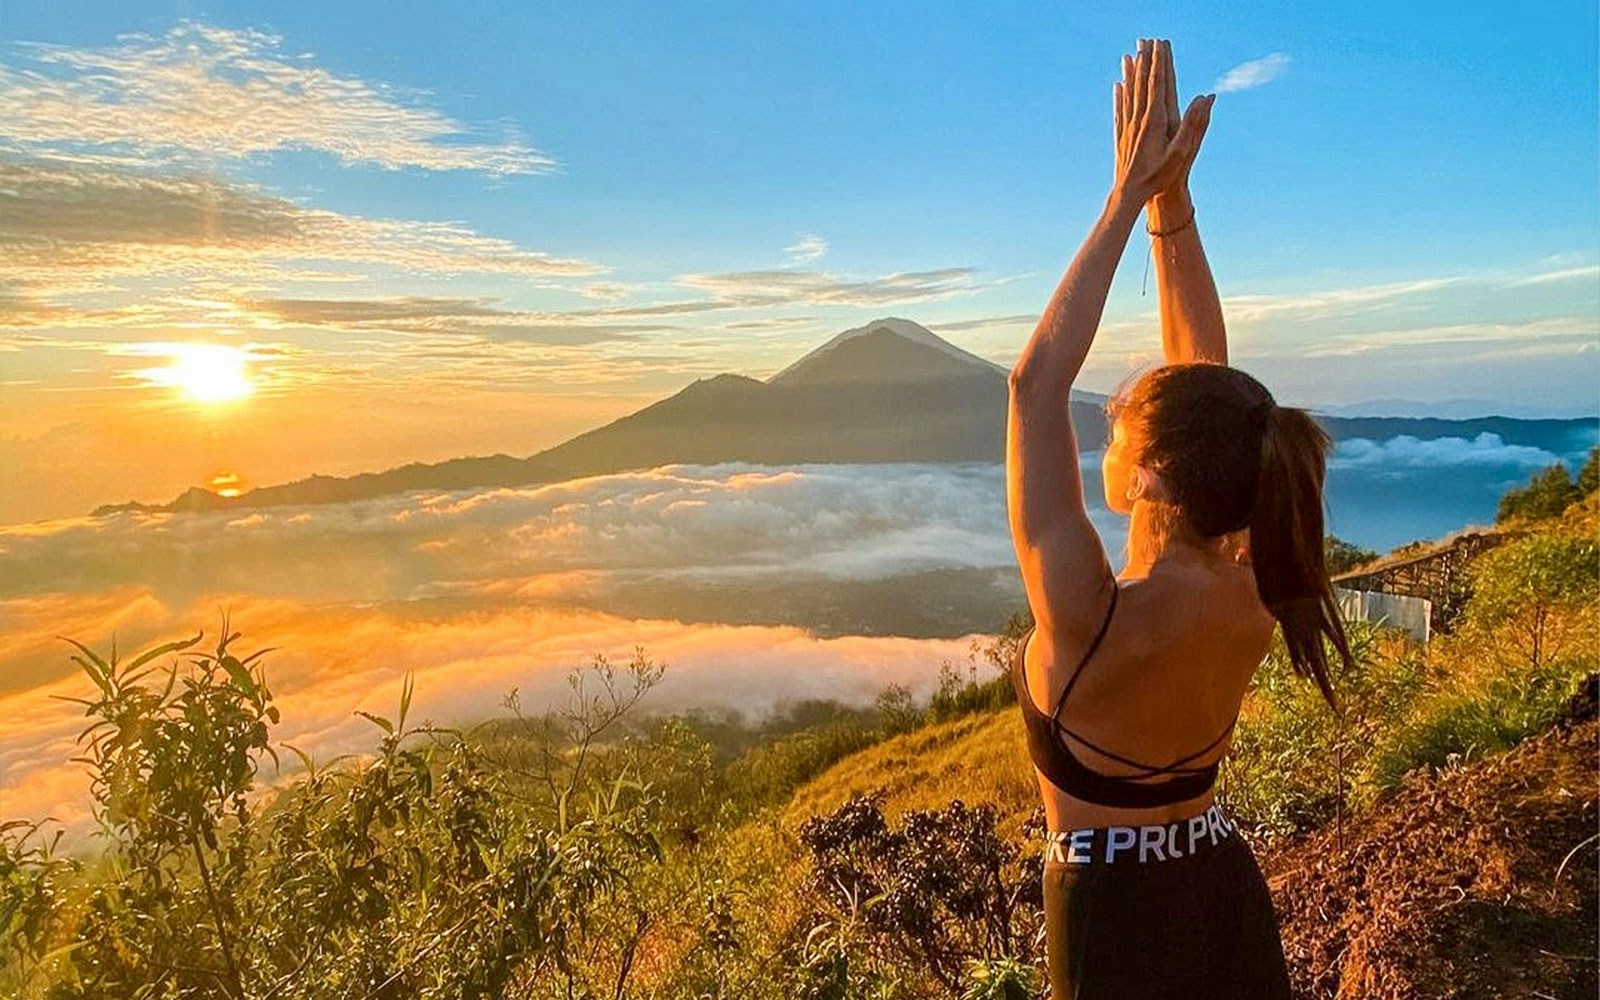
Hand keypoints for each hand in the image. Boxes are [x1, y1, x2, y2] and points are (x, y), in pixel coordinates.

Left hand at [1113, 38, 1213, 207]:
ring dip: (1130, 73)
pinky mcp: (1120, 136)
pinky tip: (1117, 85)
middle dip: (1144, 61)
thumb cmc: (1159, 176)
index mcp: (1155, 121)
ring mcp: (1127, 127)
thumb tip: (1206, 98)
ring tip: (1128, 55)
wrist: (1130, 194)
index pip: (1157, 84)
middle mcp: (1138, 120)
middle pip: (1141, 84)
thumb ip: (1194, 125)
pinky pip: (1120, 109)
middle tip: (1145, 40)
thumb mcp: (1182, 152)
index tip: (1160, 45)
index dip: (1159, 63)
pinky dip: (1120, 95)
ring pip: (1128, 93)